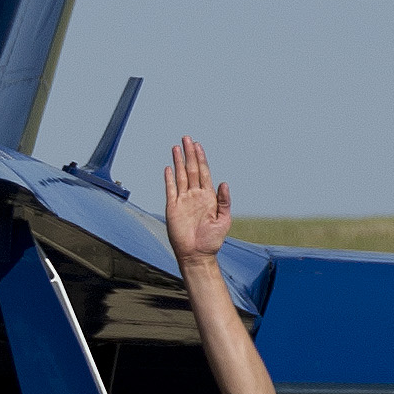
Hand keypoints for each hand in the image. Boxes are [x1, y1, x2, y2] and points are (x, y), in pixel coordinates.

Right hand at [164, 136, 232, 265]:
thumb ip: (224, 201)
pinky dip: (169, 178)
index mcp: (208, 197)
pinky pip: (170, 190)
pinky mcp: (173, 208)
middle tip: (187, 138)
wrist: (197, 255)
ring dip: (179, 161)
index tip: (198, 145)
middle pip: (191, 170)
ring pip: (180, 176)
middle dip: (189, 154)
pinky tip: (169, 167)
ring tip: (176, 147)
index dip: (201, 158)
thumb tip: (224, 183)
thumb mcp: (223, 220)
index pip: (204, 172)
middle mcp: (195, 196)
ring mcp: (183, 201)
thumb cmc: (212, 240)